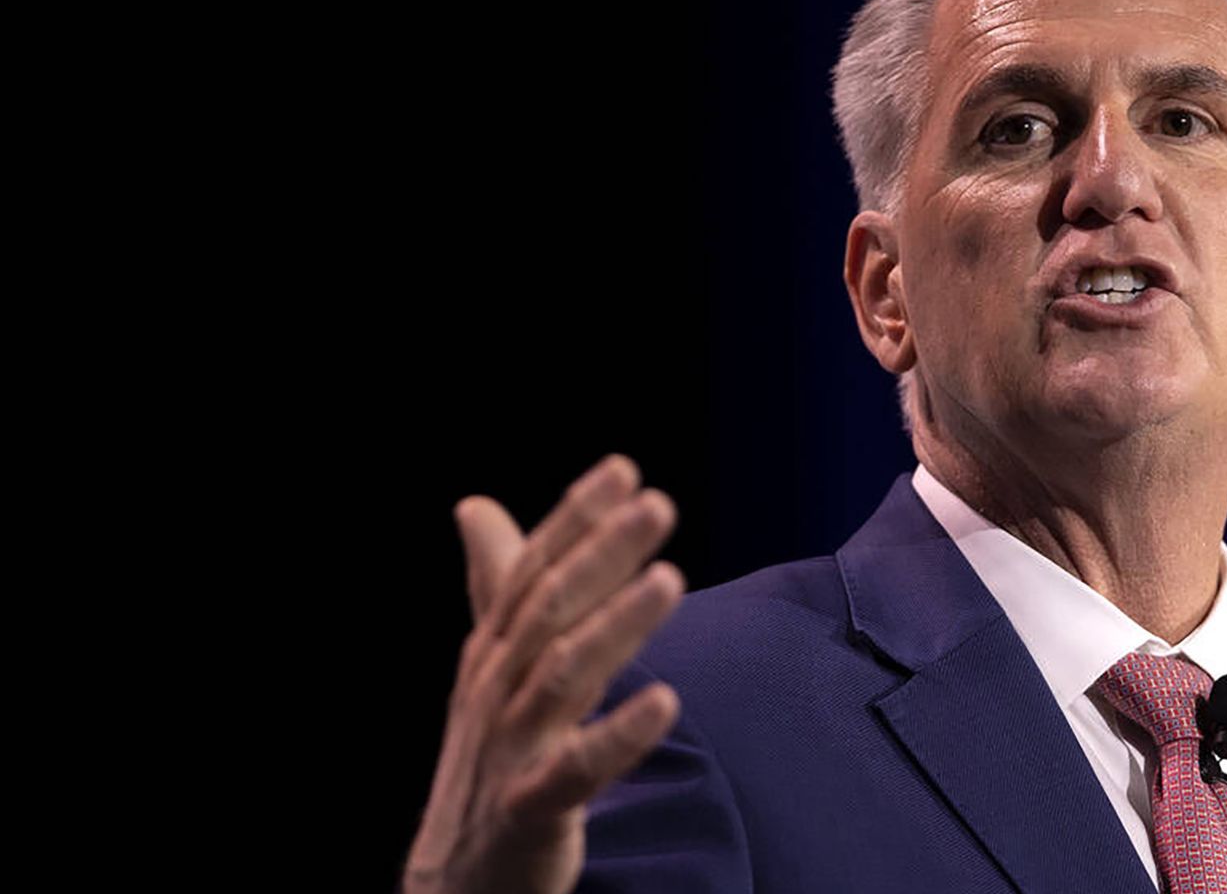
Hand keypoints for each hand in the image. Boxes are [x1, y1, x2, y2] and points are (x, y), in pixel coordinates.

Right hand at [404, 455, 685, 893]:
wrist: (461, 870)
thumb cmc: (490, 749)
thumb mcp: (490, 663)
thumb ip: (494, 583)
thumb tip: (474, 504)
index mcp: (493, 648)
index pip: (531, 570)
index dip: (574, 518)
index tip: (624, 470)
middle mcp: (496, 687)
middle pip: (549, 609)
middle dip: (602, 553)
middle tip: (657, 505)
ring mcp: (510, 746)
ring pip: (561, 676)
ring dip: (616, 625)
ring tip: (670, 578)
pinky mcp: (530, 807)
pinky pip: (575, 769)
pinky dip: (617, 736)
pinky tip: (665, 702)